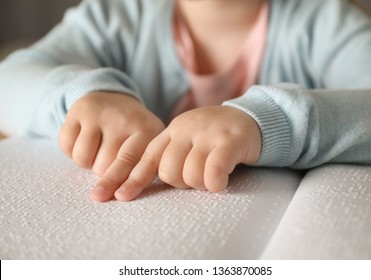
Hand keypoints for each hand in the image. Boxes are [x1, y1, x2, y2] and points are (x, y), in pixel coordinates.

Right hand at [59, 92, 164, 200]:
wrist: (113, 98)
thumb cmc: (133, 133)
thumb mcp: (148, 144)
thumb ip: (144, 168)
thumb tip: (124, 195)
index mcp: (147, 130)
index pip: (133, 161)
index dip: (128, 181)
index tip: (120, 197)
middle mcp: (123, 119)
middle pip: (105, 165)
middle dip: (105, 177)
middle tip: (107, 176)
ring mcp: (99, 113)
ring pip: (83, 158)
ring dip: (88, 163)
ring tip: (99, 151)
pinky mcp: (77, 111)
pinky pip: (66, 146)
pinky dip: (71, 151)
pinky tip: (85, 141)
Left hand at [105, 105, 260, 201]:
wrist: (249, 117)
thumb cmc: (213, 138)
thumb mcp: (185, 141)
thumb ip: (166, 157)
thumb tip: (137, 185)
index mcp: (171, 132)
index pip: (144, 157)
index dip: (129, 178)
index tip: (116, 196)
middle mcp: (185, 130)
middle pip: (168, 171)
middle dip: (181, 182)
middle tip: (197, 175)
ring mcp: (206, 133)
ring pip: (190, 174)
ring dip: (201, 183)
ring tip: (213, 174)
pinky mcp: (229, 140)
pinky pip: (213, 169)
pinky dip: (215, 182)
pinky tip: (221, 180)